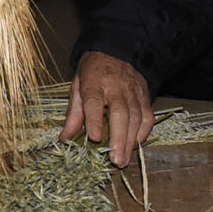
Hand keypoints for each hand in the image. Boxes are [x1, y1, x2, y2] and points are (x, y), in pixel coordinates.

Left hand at [63, 50, 154, 165]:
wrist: (114, 51)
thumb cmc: (92, 72)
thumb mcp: (77, 87)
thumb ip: (73, 114)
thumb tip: (65, 138)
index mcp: (94, 83)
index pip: (94, 102)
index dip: (94, 120)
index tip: (94, 138)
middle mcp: (115, 86)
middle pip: (120, 113)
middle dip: (119, 138)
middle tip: (116, 160)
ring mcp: (133, 90)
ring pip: (136, 117)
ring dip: (131, 141)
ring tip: (124, 160)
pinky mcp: (145, 94)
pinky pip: (147, 116)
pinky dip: (143, 132)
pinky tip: (135, 145)